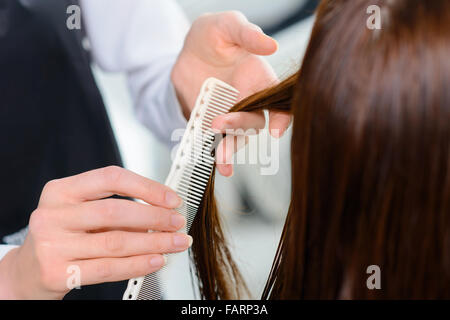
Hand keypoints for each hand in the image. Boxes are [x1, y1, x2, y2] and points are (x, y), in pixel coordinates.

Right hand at [0, 166, 191, 298]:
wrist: (26, 272)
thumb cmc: (61, 236)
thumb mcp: (80, 213)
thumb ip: (115, 209)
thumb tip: (162, 211)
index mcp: (61, 190)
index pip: (111, 178)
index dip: (147, 187)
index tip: (171, 199)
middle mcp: (53, 214)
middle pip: (117, 210)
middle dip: (156, 217)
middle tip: (178, 223)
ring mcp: (52, 244)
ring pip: (117, 241)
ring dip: (154, 242)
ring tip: (175, 243)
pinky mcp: (57, 273)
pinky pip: (109, 268)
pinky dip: (138, 264)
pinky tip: (156, 260)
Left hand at [171, 11, 290, 176]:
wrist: (186, 53)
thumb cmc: (212, 36)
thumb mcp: (226, 25)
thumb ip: (246, 33)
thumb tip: (271, 45)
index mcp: (259, 79)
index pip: (278, 101)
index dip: (282, 117)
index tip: (276, 130)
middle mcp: (249, 101)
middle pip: (254, 123)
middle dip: (240, 128)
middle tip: (220, 124)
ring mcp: (230, 115)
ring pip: (236, 138)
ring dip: (229, 149)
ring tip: (220, 158)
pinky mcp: (211, 124)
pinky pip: (215, 142)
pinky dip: (215, 155)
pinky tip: (216, 165)